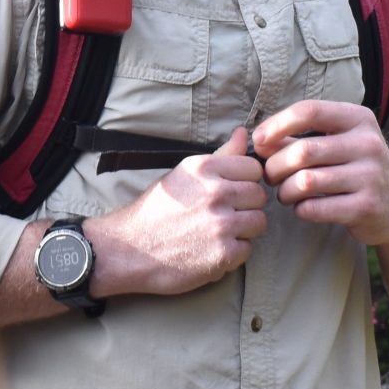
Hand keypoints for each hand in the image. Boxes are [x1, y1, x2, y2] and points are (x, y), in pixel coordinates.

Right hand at [88, 127, 268, 296]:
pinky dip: (233, 254)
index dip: (245, 181)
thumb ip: (220, 155)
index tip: (231, 192)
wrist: (129, 249)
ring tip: (220, 233)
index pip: (254, 168)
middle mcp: (215, 193)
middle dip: (246, 206)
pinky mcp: (223, 254)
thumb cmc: (156, 210)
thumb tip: (242, 133)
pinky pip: (247, 249)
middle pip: (259, 196)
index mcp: (205, 168)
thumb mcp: (183, 174)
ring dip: (244, 230)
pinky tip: (212, 250)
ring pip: (259, 222)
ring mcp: (221, 224)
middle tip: (224, 215)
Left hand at [254, 99, 388, 244]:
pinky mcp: (366, 207)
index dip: (276, 124)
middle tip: (271, 177)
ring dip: (285, 191)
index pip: (309, 110)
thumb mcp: (341, 142)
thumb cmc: (360, 168)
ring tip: (286, 193)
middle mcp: (367, 144)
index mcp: (358, 119)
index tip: (260, 141)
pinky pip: (315, 208)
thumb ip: (300, 137)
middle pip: (302, 150)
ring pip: (305, 181)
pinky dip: (300, 209)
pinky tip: (303, 207)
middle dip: (275, 166)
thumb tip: (258, 140)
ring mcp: (369, 176)